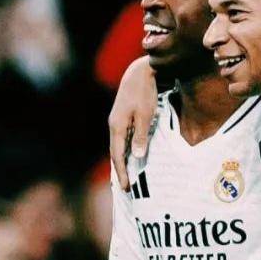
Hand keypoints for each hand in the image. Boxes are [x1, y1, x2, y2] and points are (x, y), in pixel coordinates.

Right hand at [109, 56, 158, 189]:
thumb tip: (136, 157)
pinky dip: (126, 150)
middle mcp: (114, 125)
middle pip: (116, 153)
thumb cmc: (145, 93)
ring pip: (119, 146)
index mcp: (117, 126)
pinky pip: (123, 139)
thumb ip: (141, 136)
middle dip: (120, 170)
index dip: (122, 172)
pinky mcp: (124, 117)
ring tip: (128, 176)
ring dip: (123, 161)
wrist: (141, 72)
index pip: (117, 155)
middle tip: (127, 187)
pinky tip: (131, 156)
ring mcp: (118, 121)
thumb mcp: (146, 115)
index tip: (126, 187)